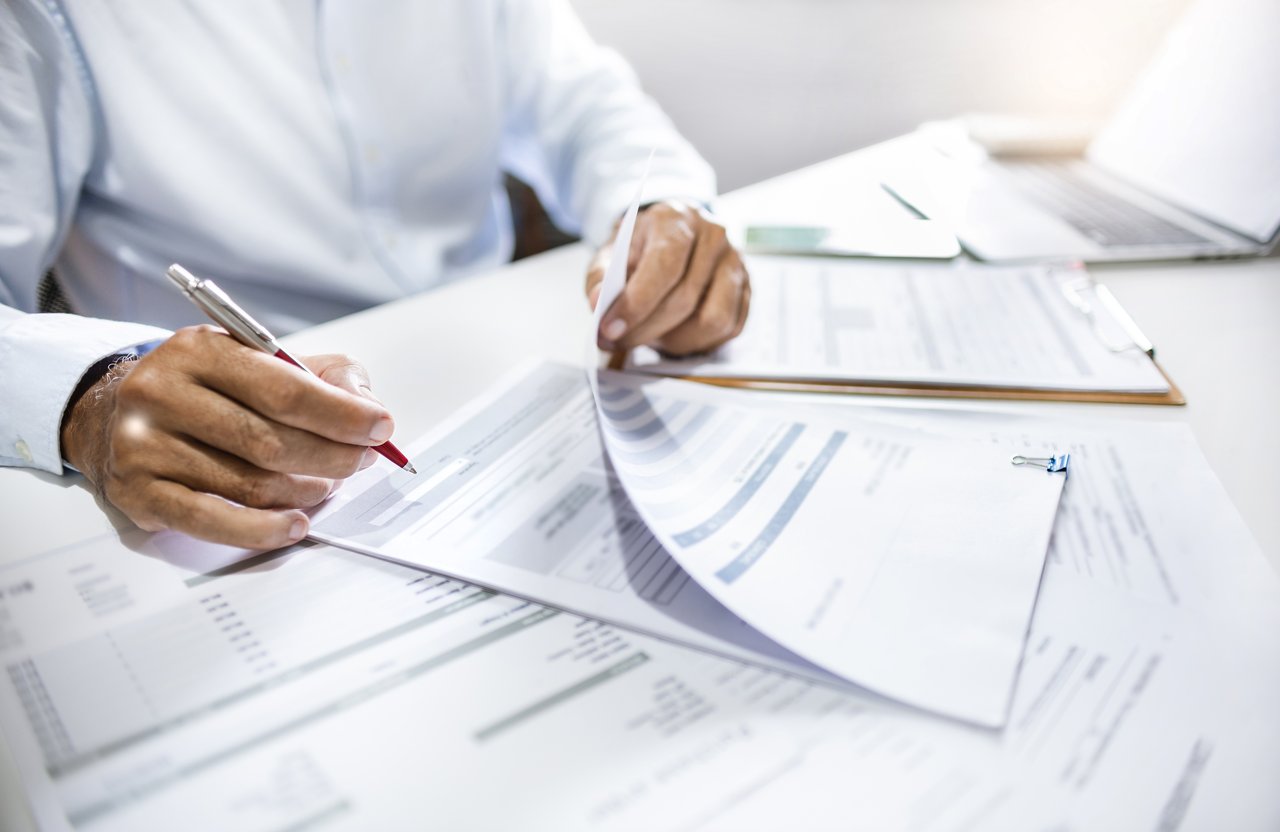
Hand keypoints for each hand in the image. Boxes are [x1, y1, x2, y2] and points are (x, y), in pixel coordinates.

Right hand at [60, 326, 393, 548]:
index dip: (342, 414)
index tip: (380, 427)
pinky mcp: (139, 492)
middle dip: (331, 456)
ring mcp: (146, 445)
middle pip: (270, 441)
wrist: (113, 414)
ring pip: (249, 483)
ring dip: (304, 491)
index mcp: (198, 349)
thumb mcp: (260, 360)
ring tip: (327, 487)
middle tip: (360, 462)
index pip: (285, 389)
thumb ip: (324, 374)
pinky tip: (295, 524)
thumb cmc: (206, 389)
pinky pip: (213, 520)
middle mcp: (162, 392)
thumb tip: (366, 407)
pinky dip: (262, 529)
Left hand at [586, 200, 749, 355]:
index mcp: (677, 219)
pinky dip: (698, 342)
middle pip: (684, 299)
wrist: (670, 234)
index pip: (664, 266)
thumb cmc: (639, 247)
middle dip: (644, 330)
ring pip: (712, 321)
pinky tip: (673, 335)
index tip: (609, 329)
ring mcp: (735, 262)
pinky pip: (728, 329)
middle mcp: (713, 236)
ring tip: (650, 335)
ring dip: (676, 340)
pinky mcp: (746, 288)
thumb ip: (600, 278)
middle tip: (616, 341)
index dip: (636, 304)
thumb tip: (598, 304)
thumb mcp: (610, 253)